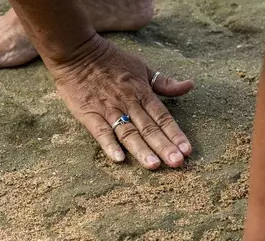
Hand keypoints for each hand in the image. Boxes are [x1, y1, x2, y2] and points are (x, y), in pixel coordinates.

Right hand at [47, 34, 194, 168]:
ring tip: (154, 165)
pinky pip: (101, 132)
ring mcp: (108, 110)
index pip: (162, 117)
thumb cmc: (109, 60)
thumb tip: (189, 85)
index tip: (187, 150)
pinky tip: (119, 159)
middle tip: (177, 163)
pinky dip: (109, 144)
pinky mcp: (89, 114)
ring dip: (141, 149)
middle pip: (149, 128)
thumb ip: (164, 82)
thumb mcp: (141, 67)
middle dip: (164, 146)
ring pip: (128, 132)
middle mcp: (128, 103)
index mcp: (142, 92)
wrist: (76, 52)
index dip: (175, 134)